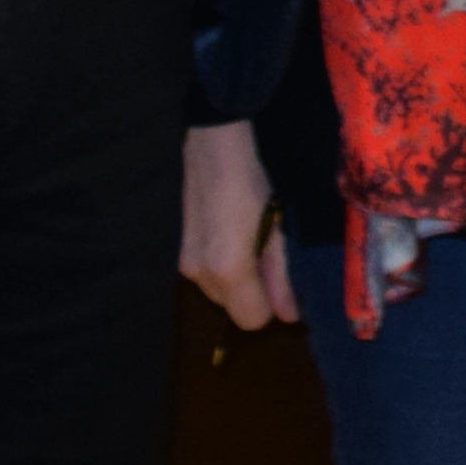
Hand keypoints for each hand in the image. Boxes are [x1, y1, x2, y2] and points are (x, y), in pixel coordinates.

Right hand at [181, 120, 296, 329]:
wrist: (210, 144)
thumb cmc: (251, 180)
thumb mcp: (276, 225)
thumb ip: (281, 274)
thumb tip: (290, 316)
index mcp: (226, 269)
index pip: (251, 320)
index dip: (271, 305)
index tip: (282, 279)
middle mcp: (197, 274)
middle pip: (232, 307)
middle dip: (252, 289)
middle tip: (266, 250)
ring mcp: (182, 263)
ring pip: (217, 290)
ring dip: (235, 276)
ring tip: (246, 237)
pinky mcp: (175, 251)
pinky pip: (204, 274)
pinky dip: (218, 263)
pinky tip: (227, 233)